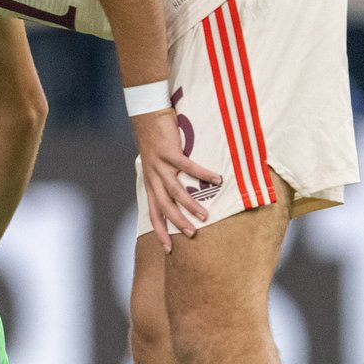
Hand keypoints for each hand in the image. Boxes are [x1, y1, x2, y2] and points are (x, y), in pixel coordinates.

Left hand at [132, 107, 222, 249]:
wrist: (146, 114)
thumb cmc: (155, 140)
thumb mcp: (155, 163)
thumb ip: (164, 178)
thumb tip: (178, 191)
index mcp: (151, 183)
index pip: (153, 212)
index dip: (160, 231)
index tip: (168, 249)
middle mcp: (153, 177)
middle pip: (164, 206)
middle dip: (177, 223)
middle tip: (191, 235)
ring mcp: (160, 165)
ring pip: (175, 191)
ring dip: (190, 205)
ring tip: (204, 216)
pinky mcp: (169, 152)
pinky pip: (187, 166)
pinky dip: (202, 174)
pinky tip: (216, 179)